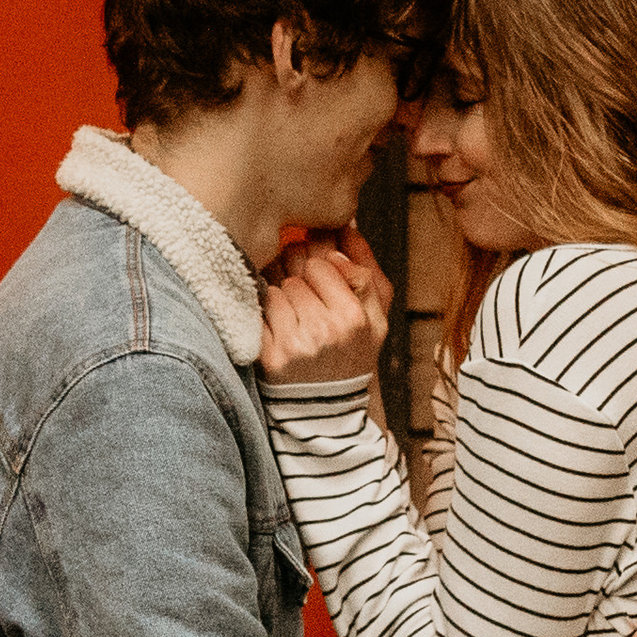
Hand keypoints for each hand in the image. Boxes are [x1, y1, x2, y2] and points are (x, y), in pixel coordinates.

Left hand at [260, 229, 392, 386]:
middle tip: (305, 291)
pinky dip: (266, 311)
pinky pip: (260, 310)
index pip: (325, 262)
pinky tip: (280, 324)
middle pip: (298, 270)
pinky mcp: (269, 355)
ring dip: (282, 293)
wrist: (329, 410)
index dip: (320, 264)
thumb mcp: (377, 319)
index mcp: (355, 317)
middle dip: (299, 274)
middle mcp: (325, 329)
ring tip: (295, 313)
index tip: (320, 273)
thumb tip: (349, 226)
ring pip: (277, 287)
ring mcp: (295, 343)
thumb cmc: (353, 356)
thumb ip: (367, 271)